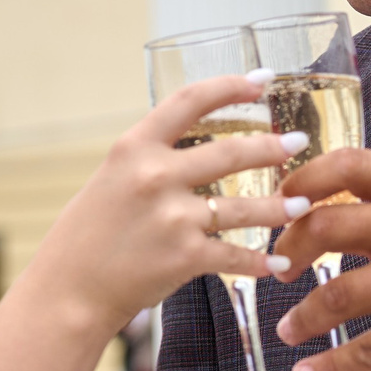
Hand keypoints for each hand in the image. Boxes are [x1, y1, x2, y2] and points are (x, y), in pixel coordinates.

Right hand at [22, 76, 307, 337]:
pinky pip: (235, 256)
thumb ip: (151, 160)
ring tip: (303, 204)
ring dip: (280, 207)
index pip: (190, 100)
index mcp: (134, 147)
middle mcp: (155, 175)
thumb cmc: (87, 234)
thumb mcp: (111, 178)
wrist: (68, 290)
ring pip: (244, 207)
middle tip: (298, 143)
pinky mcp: (184, 256)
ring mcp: (172, 217)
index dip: (231, 86)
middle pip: (231, 151)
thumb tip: (195, 147)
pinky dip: (260, 262)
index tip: (263, 80)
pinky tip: (278, 264)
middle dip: (274, 147)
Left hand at [267, 148, 370, 370]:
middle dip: (288, 250)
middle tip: (276, 270)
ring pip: (339, 293)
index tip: (280, 199)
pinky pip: (366, 350)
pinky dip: (330, 366)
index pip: (349, 164)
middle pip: (328, 224)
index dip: (302, 179)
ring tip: (288, 329)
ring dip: (303, 317)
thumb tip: (321, 213)